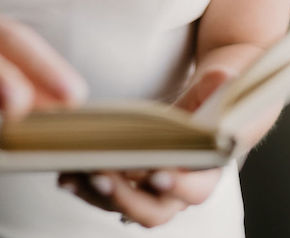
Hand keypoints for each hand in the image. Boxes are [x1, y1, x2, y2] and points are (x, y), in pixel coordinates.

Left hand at [57, 69, 232, 227]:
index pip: (196, 190)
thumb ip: (220, 86)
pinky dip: (87, 186)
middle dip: (124, 196)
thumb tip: (222, 80)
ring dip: (97, 194)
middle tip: (101, 175)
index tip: (157, 176)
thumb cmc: (215, 96)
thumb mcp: (221, 86)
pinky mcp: (132, 182)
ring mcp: (153, 191)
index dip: (178, 186)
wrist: (208, 103)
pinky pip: (109, 192)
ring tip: (72, 174)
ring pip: (125, 206)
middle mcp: (180, 190)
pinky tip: (67, 173)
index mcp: (208, 171)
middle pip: (153, 210)